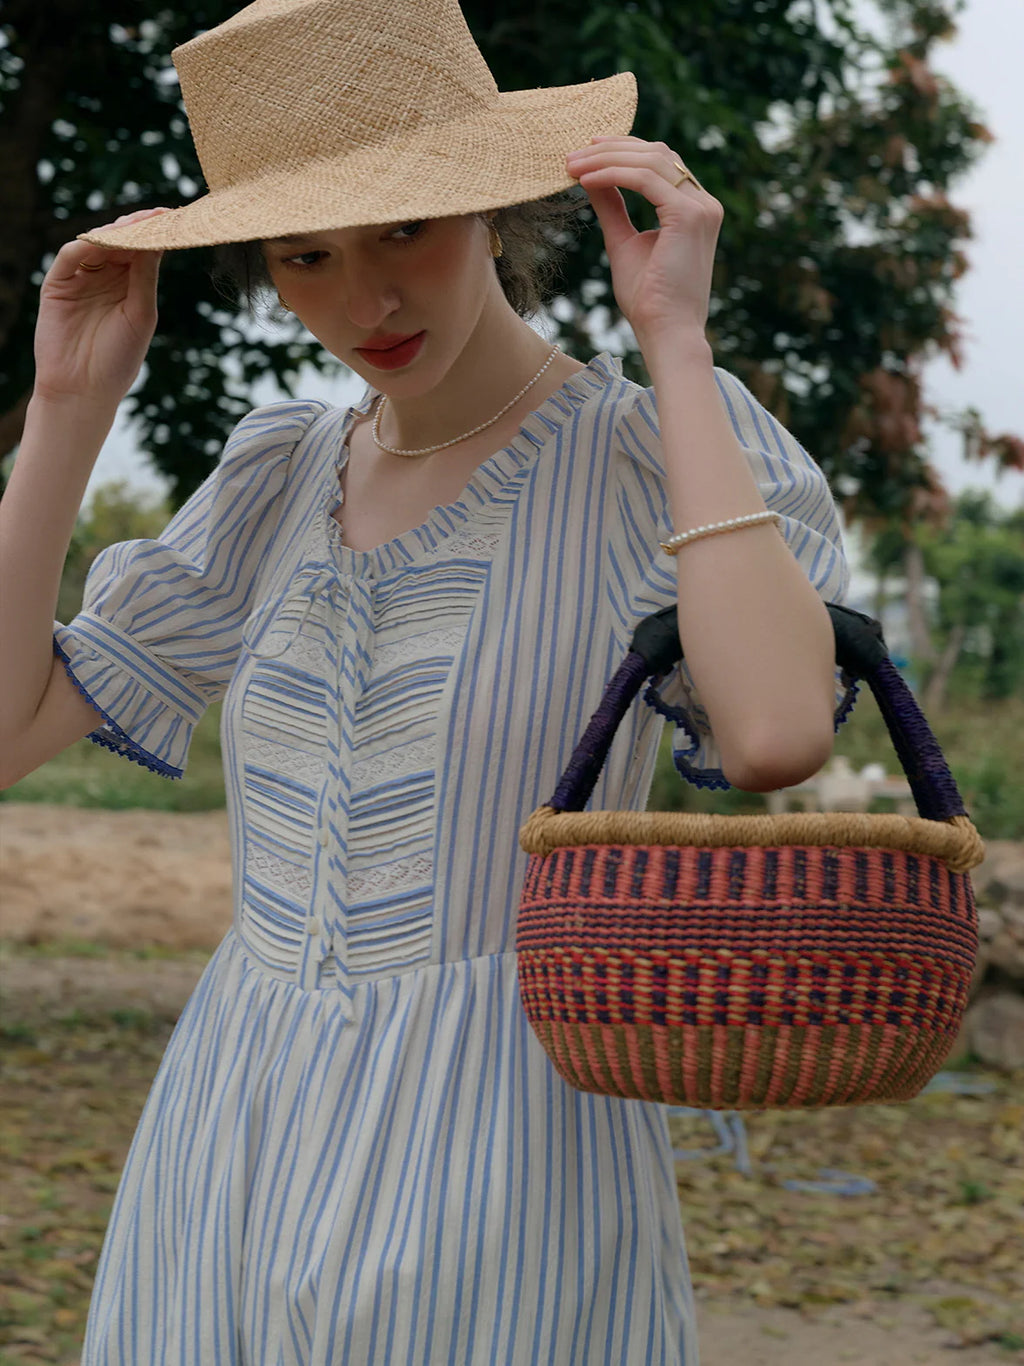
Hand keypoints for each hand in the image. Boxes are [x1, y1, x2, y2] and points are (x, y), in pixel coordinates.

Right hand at [32, 207, 170, 407]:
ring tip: (136, 225)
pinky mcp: (57, 285)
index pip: (143, 251)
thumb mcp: (140, 314)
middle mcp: (105, 278)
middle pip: (120, 242)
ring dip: (115, 232)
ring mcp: (80, 279)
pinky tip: (104, 240)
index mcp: (129, 286)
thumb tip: (158, 241)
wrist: (84, 389)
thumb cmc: (118, 359)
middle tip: (158, 214)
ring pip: (96, 244)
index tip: (174, 218)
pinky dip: (86, 246)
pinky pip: (70, 257)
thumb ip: (146, 277)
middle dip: (138, 227)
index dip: (156, 234)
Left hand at [565, 135, 722, 347]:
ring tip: (572, 166)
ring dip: (606, 159)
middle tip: (572, 154)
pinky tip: (585, 180)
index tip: (585, 154)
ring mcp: (701, 207)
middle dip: (611, 149)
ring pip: (650, 161)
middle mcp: (703, 203)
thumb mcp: (623, 243)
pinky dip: (613, 175)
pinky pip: (645, 179)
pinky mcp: (689, 216)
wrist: (666, 333)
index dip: (622, 151)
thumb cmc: (648, 300)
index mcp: (694, 209)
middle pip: (656, 154)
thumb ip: (612, 208)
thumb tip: (590, 178)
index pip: (659, 163)